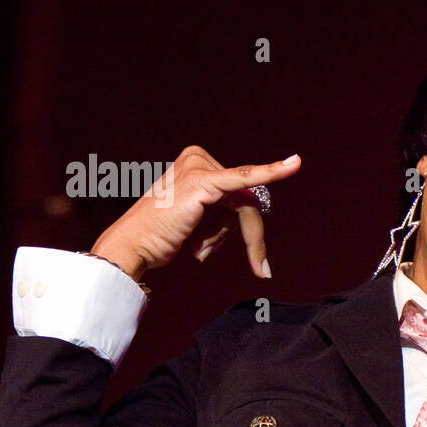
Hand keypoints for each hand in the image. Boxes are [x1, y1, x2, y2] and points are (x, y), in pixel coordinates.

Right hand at [89, 145, 300, 281]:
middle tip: (255, 267)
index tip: (253, 260)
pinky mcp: (206, 182)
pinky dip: (273, 171)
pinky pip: (247, 178)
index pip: (235, 195)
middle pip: (244, 199)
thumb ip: (220, 209)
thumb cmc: (160, 235)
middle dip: (242, 236)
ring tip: (199, 249)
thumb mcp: (194, 217)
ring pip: (245, 206)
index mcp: (195, 161)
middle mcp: (198, 158)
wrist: (133, 246)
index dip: (238, 228)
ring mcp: (201, 168)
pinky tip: (293, 164)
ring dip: (228, 237)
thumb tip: (250, 217)